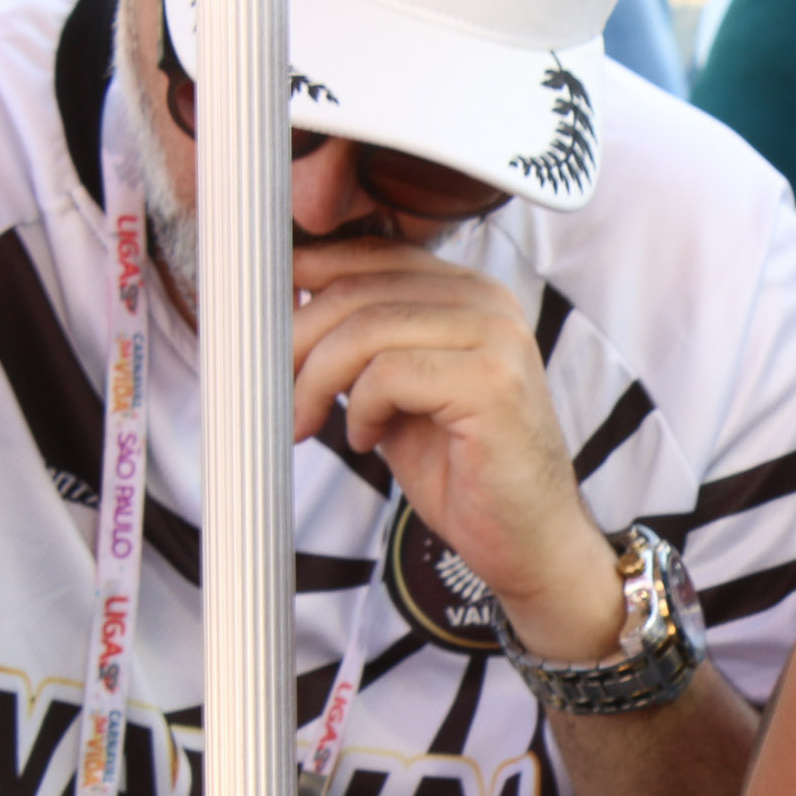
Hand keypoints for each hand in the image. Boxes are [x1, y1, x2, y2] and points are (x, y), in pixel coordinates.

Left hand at [291, 240, 620, 660]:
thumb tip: (290, 310)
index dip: (308, 278)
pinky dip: (361, 409)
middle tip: (275, 389)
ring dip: (317, 380)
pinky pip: (388, 374)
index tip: (264, 319)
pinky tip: (367, 440)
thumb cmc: (465, 474)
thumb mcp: (399, 396)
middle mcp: (488, 302)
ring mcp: (495, 337)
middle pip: (359, 289)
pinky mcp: (491, 381)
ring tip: (308, 421)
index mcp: (469, 294)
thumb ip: (362, 349)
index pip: (372, 254)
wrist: (531, 541)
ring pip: (366, 329)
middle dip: (297, 339)